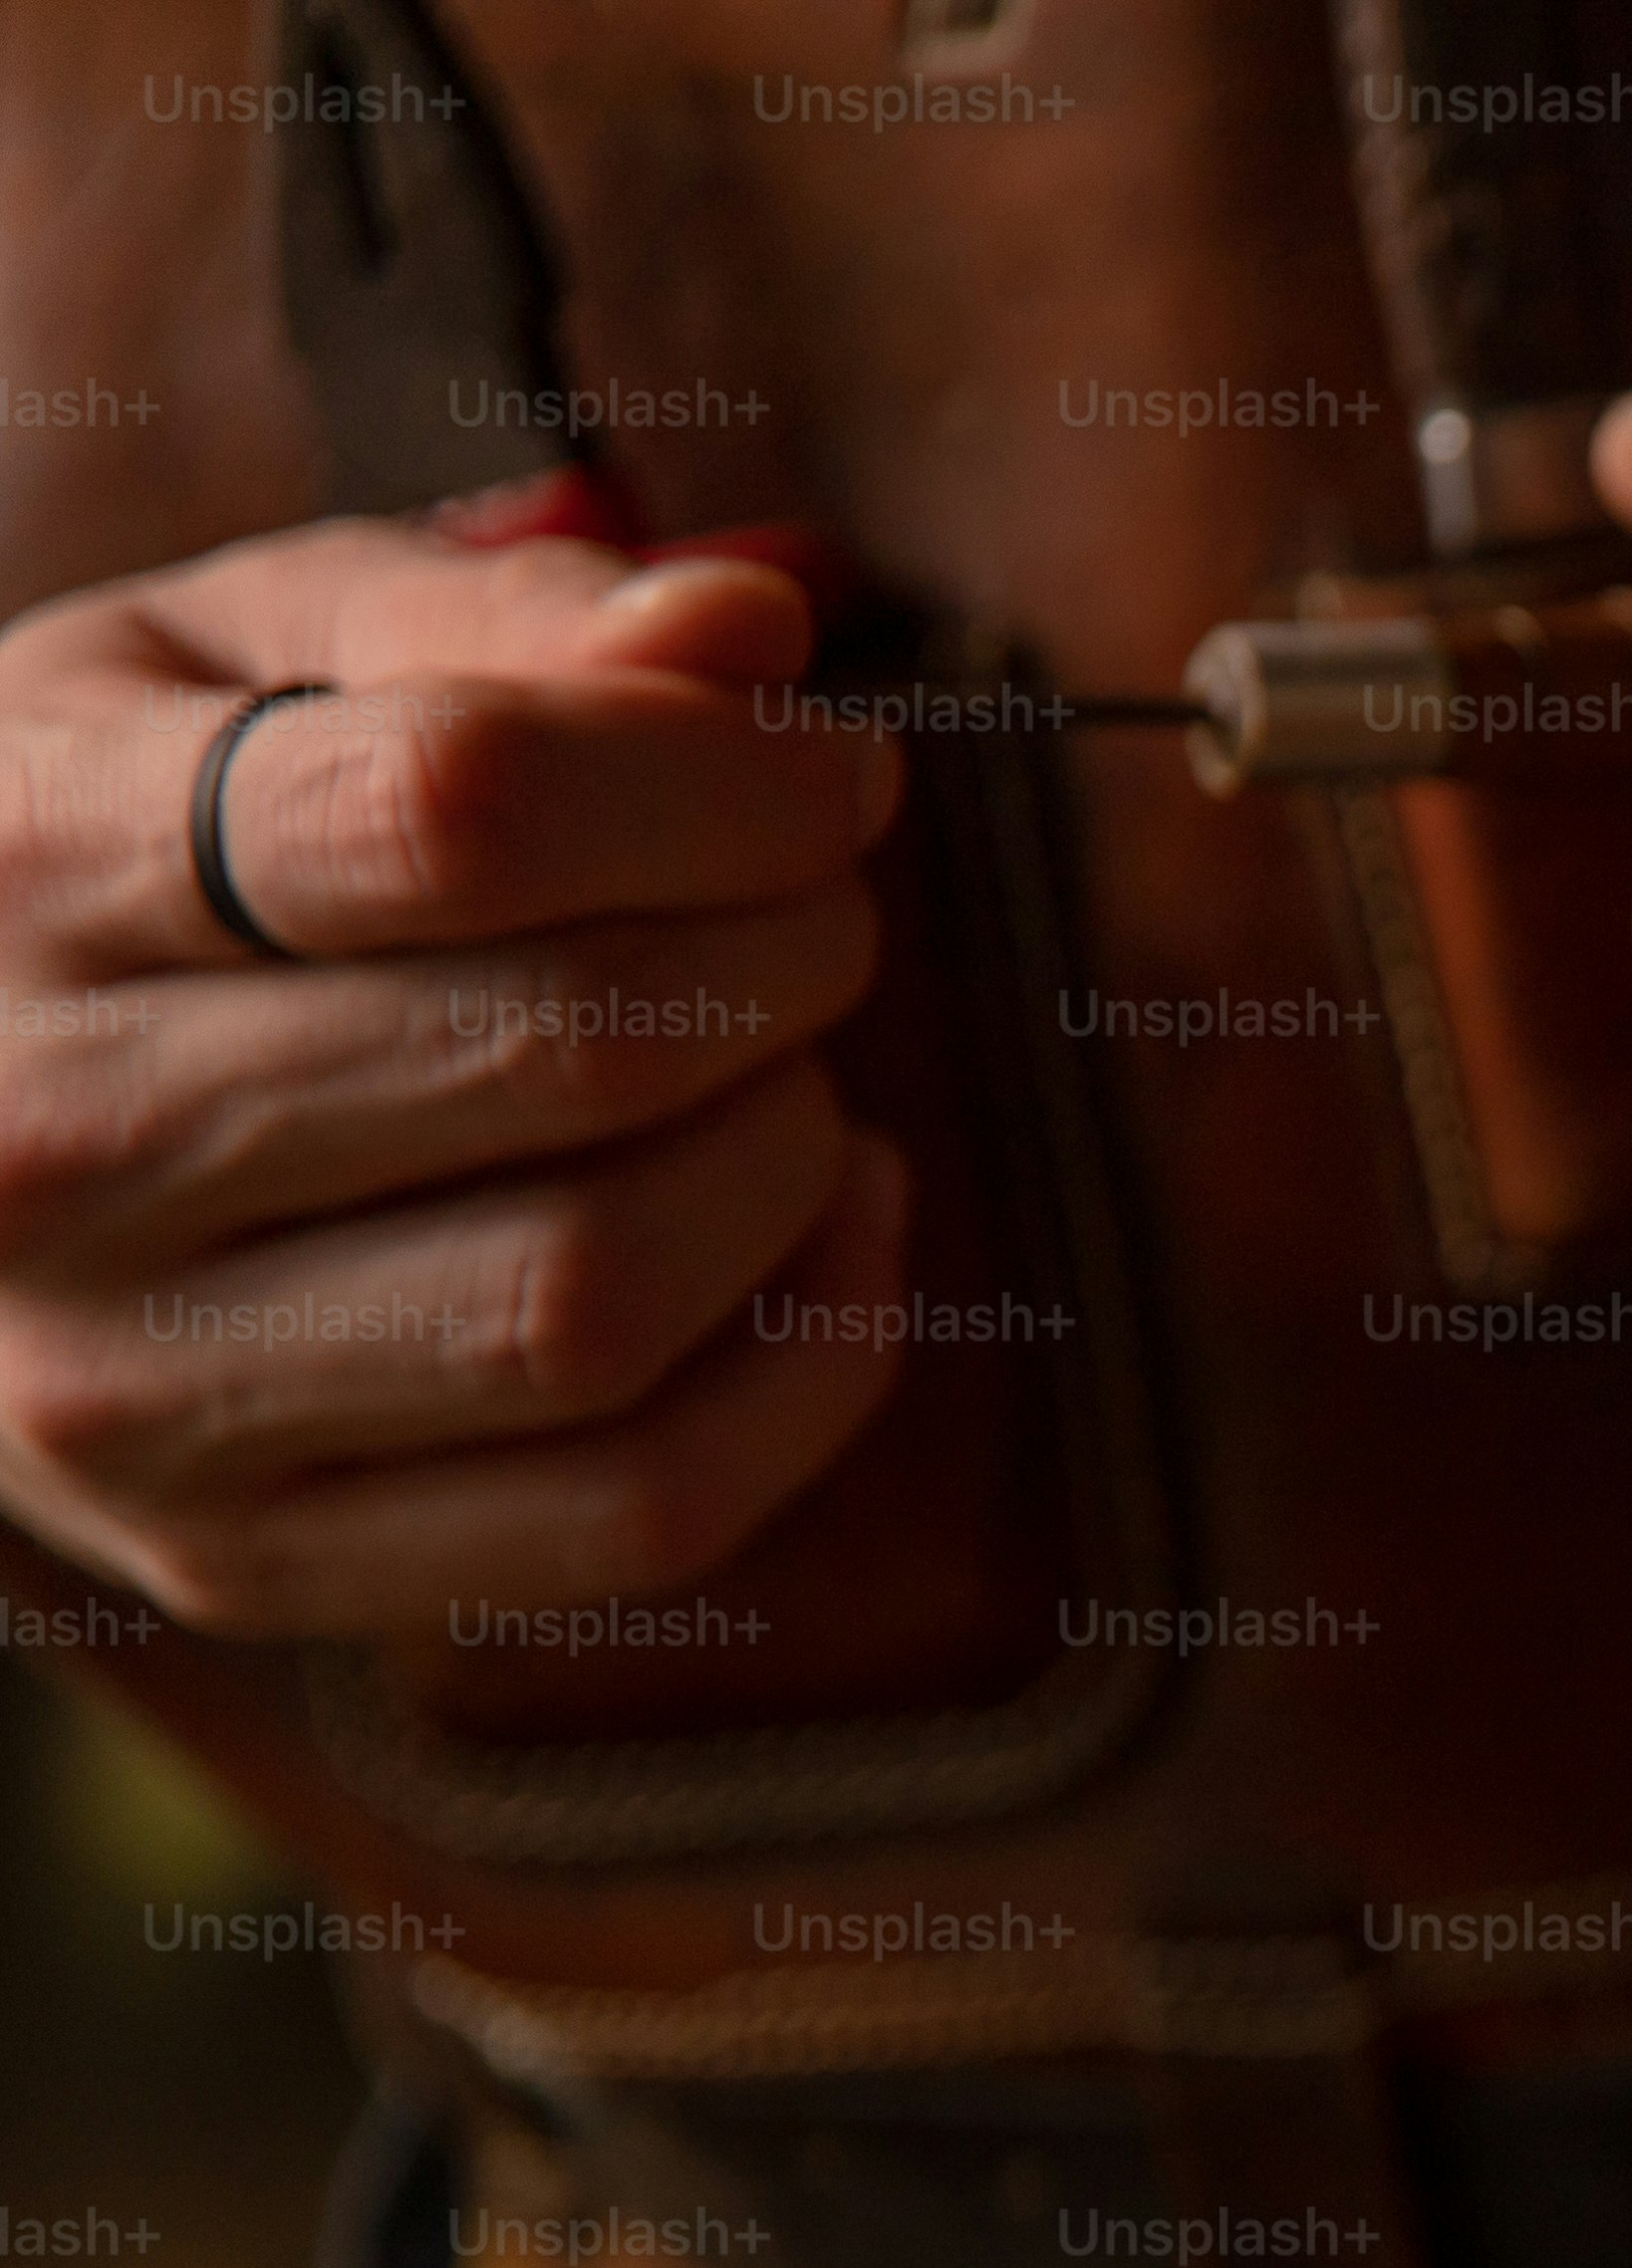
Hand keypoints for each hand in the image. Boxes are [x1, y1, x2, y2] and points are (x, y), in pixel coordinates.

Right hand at [0, 516, 908, 1635]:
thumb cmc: (123, 840)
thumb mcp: (238, 655)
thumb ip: (493, 625)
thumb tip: (745, 633)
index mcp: (25, 858)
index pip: (467, 812)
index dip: (724, 782)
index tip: (830, 774)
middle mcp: (43, 1144)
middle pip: (578, 1056)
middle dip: (785, 962)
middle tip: (814, 913)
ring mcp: (132, 1391)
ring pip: (609, 1298)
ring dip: (790, 1158)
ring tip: (777, 1064)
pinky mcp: (245, 1561)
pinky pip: (642, 1509)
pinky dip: (815, 1363)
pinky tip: (834, 1224)